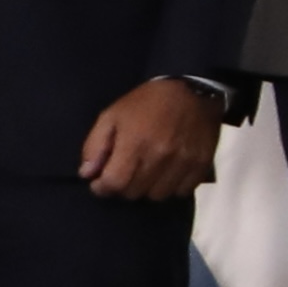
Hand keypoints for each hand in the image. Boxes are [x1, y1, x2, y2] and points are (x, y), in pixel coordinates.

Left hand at [76, 77, 219, 200]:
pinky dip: (171, 188)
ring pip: (158, 196)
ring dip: (147, 189)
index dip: (102, 187)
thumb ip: (95, 145)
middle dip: (123, 187)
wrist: (191, 90)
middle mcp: (160, 157)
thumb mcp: (111, 116)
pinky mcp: (201, 165)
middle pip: (134, 192)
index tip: (101, 182)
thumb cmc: (146, 102)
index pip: (114, 183)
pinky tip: (166, 175)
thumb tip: (87, 174)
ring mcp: (183, 163)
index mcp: (135, 143)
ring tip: (145, 175)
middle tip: (124, 174)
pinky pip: (182, 191)